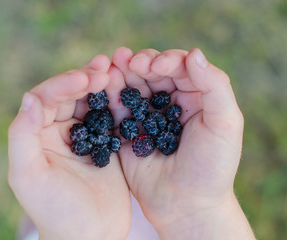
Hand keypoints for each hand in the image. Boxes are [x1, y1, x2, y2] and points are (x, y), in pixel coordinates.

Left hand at [7, 55, 130, 239]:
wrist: (90, 236)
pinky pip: (109, 117)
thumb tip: (30, 98)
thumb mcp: (28, 175)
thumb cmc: (55, 210)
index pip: (45, 99)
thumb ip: (22, 136)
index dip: (63, 85)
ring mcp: (83, 137)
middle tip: (104, 67)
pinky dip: (116, 103)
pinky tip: (126, 91)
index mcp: (36, 136)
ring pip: (90, 102)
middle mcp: (57, 132)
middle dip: (84, 79)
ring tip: (114, 70)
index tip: (85, 79)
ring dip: (101, 86)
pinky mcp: (105, 144)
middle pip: (69, 95)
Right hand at [110, 47, 253, 238]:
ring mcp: (145, 117)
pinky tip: (102, 85)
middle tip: (128, 61)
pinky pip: (116, 110)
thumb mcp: (225, 124)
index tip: (154, 67)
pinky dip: (108, 96)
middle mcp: (168, 103)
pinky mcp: (127, 132)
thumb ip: (214, 86)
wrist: (186, 207)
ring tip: (110, 65)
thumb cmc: (212, 168)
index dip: (166, 61)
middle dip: (139, 64)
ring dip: (120, 74)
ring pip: (131, 87)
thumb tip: (194, 52)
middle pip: (151, 73)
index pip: (179, 67)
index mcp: (195, 97)